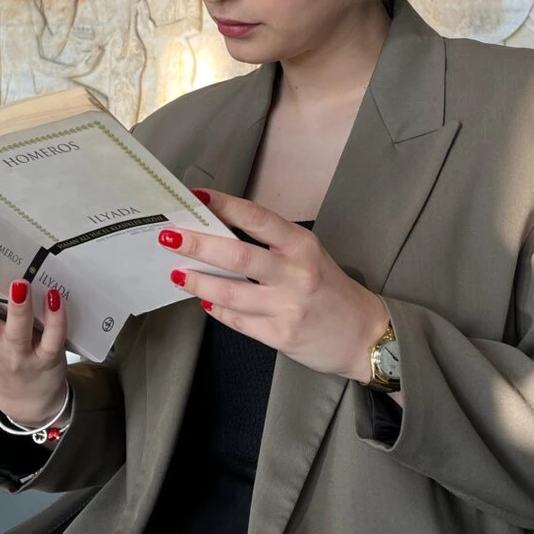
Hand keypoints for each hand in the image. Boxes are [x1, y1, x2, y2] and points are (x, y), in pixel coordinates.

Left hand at [165, 190, 389, 382]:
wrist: (364, 335)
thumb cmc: (329, 288)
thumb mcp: (307, 256)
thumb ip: (270, 245)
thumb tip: (218, 232)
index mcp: (302, 246)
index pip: (258, 219)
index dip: (224, 206)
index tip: (196, 197)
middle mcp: (296, 274)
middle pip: (238, 256)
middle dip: (198, 245)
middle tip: (169, 237)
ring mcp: (288, 307)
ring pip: (230, 293)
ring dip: (198, 282)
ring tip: (177, 273)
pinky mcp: (281, 336)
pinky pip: (238, 321)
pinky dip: (217, 310)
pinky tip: (205, 302)